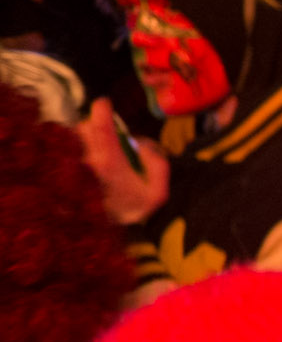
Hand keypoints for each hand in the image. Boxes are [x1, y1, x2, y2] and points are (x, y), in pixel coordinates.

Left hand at [74, 98, 166, 224]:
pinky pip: (66, 150)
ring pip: (74, 137)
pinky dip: (76, 149)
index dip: (102, 108)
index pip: (100, 125)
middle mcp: (86, 162)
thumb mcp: (158, 191)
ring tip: (98, 150)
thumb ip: (157, 162)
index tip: (105, 103)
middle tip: (109, 136)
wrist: (104, 237)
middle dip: (96, 125)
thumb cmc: (133, 212)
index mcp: (109, 163)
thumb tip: (140, 143)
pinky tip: (86, 163)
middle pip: (84, 127)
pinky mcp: (64, 173)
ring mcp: (72, 167)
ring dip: (85, 137)